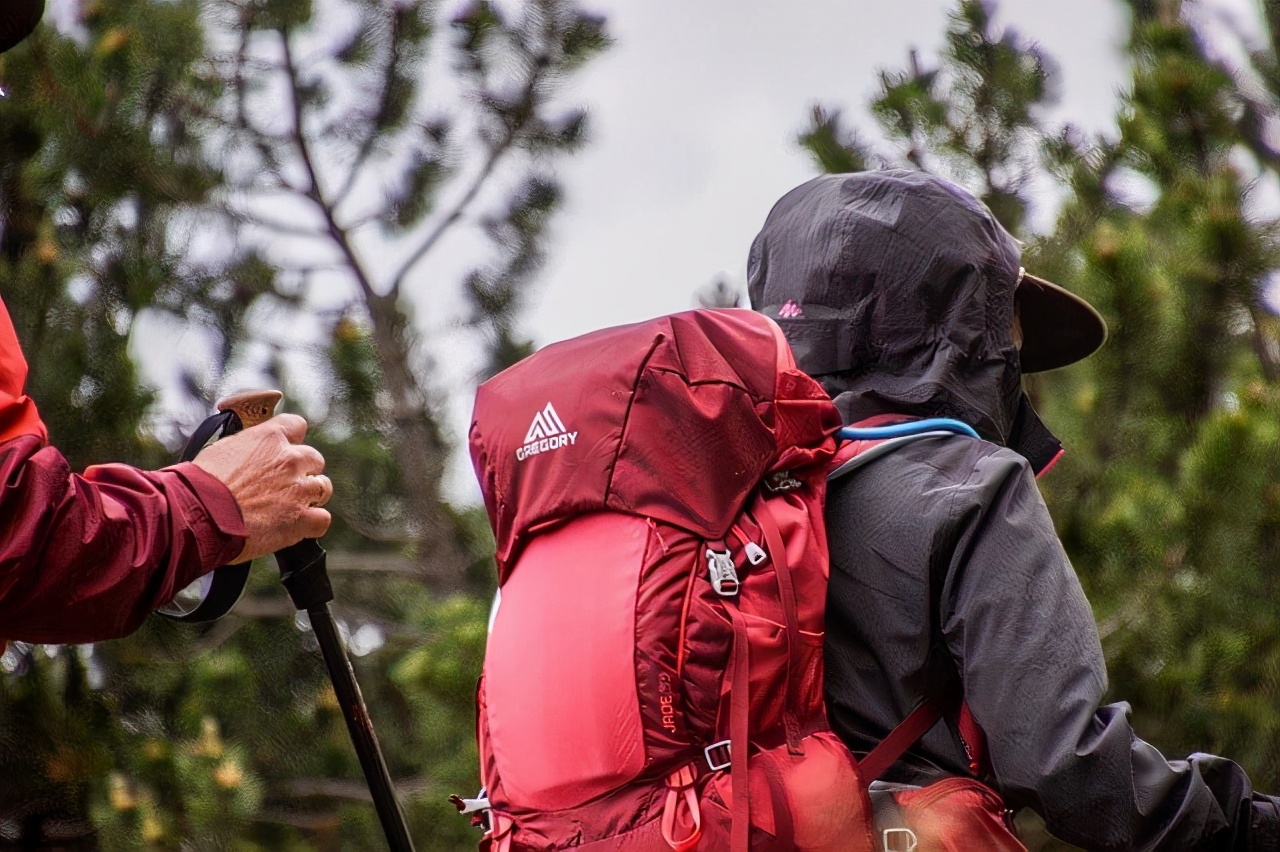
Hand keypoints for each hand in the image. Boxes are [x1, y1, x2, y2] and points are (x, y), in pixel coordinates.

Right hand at [192, 414, 332, 562]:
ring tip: (289, 507)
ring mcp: (299, 490)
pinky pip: (322, 519)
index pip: (296, 425)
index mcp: (269, 438)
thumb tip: (252, 452)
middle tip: (283, 485)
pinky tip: (297, 526)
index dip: (291, 440)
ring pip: (323, 487)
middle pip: (314, 459)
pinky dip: (312, 523)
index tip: (283, 451)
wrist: (197, 515)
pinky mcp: (300, 519)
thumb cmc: (200, 485)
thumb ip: (248, 447)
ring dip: (309, 496)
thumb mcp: (222, 450)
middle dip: (302, 471)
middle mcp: (290, 460)